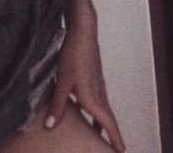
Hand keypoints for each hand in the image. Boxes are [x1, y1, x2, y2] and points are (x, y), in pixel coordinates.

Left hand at [45, 20, 126, 151]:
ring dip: (102, 122)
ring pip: (102, 109)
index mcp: (94, 98)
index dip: (115, 139)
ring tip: (97, 133)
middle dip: (111, 135)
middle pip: (108, 119)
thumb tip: (50, 126)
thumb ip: (57, 105)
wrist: (83, 32)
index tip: (122, 152)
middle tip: (114, 148)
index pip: (109, 124)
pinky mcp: (92, 77)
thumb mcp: (62, 82)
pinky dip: (94, 110)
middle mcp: (99, 93)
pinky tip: (84, 108)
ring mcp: (97, 84)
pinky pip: (97, 99)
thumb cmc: (74, 55)